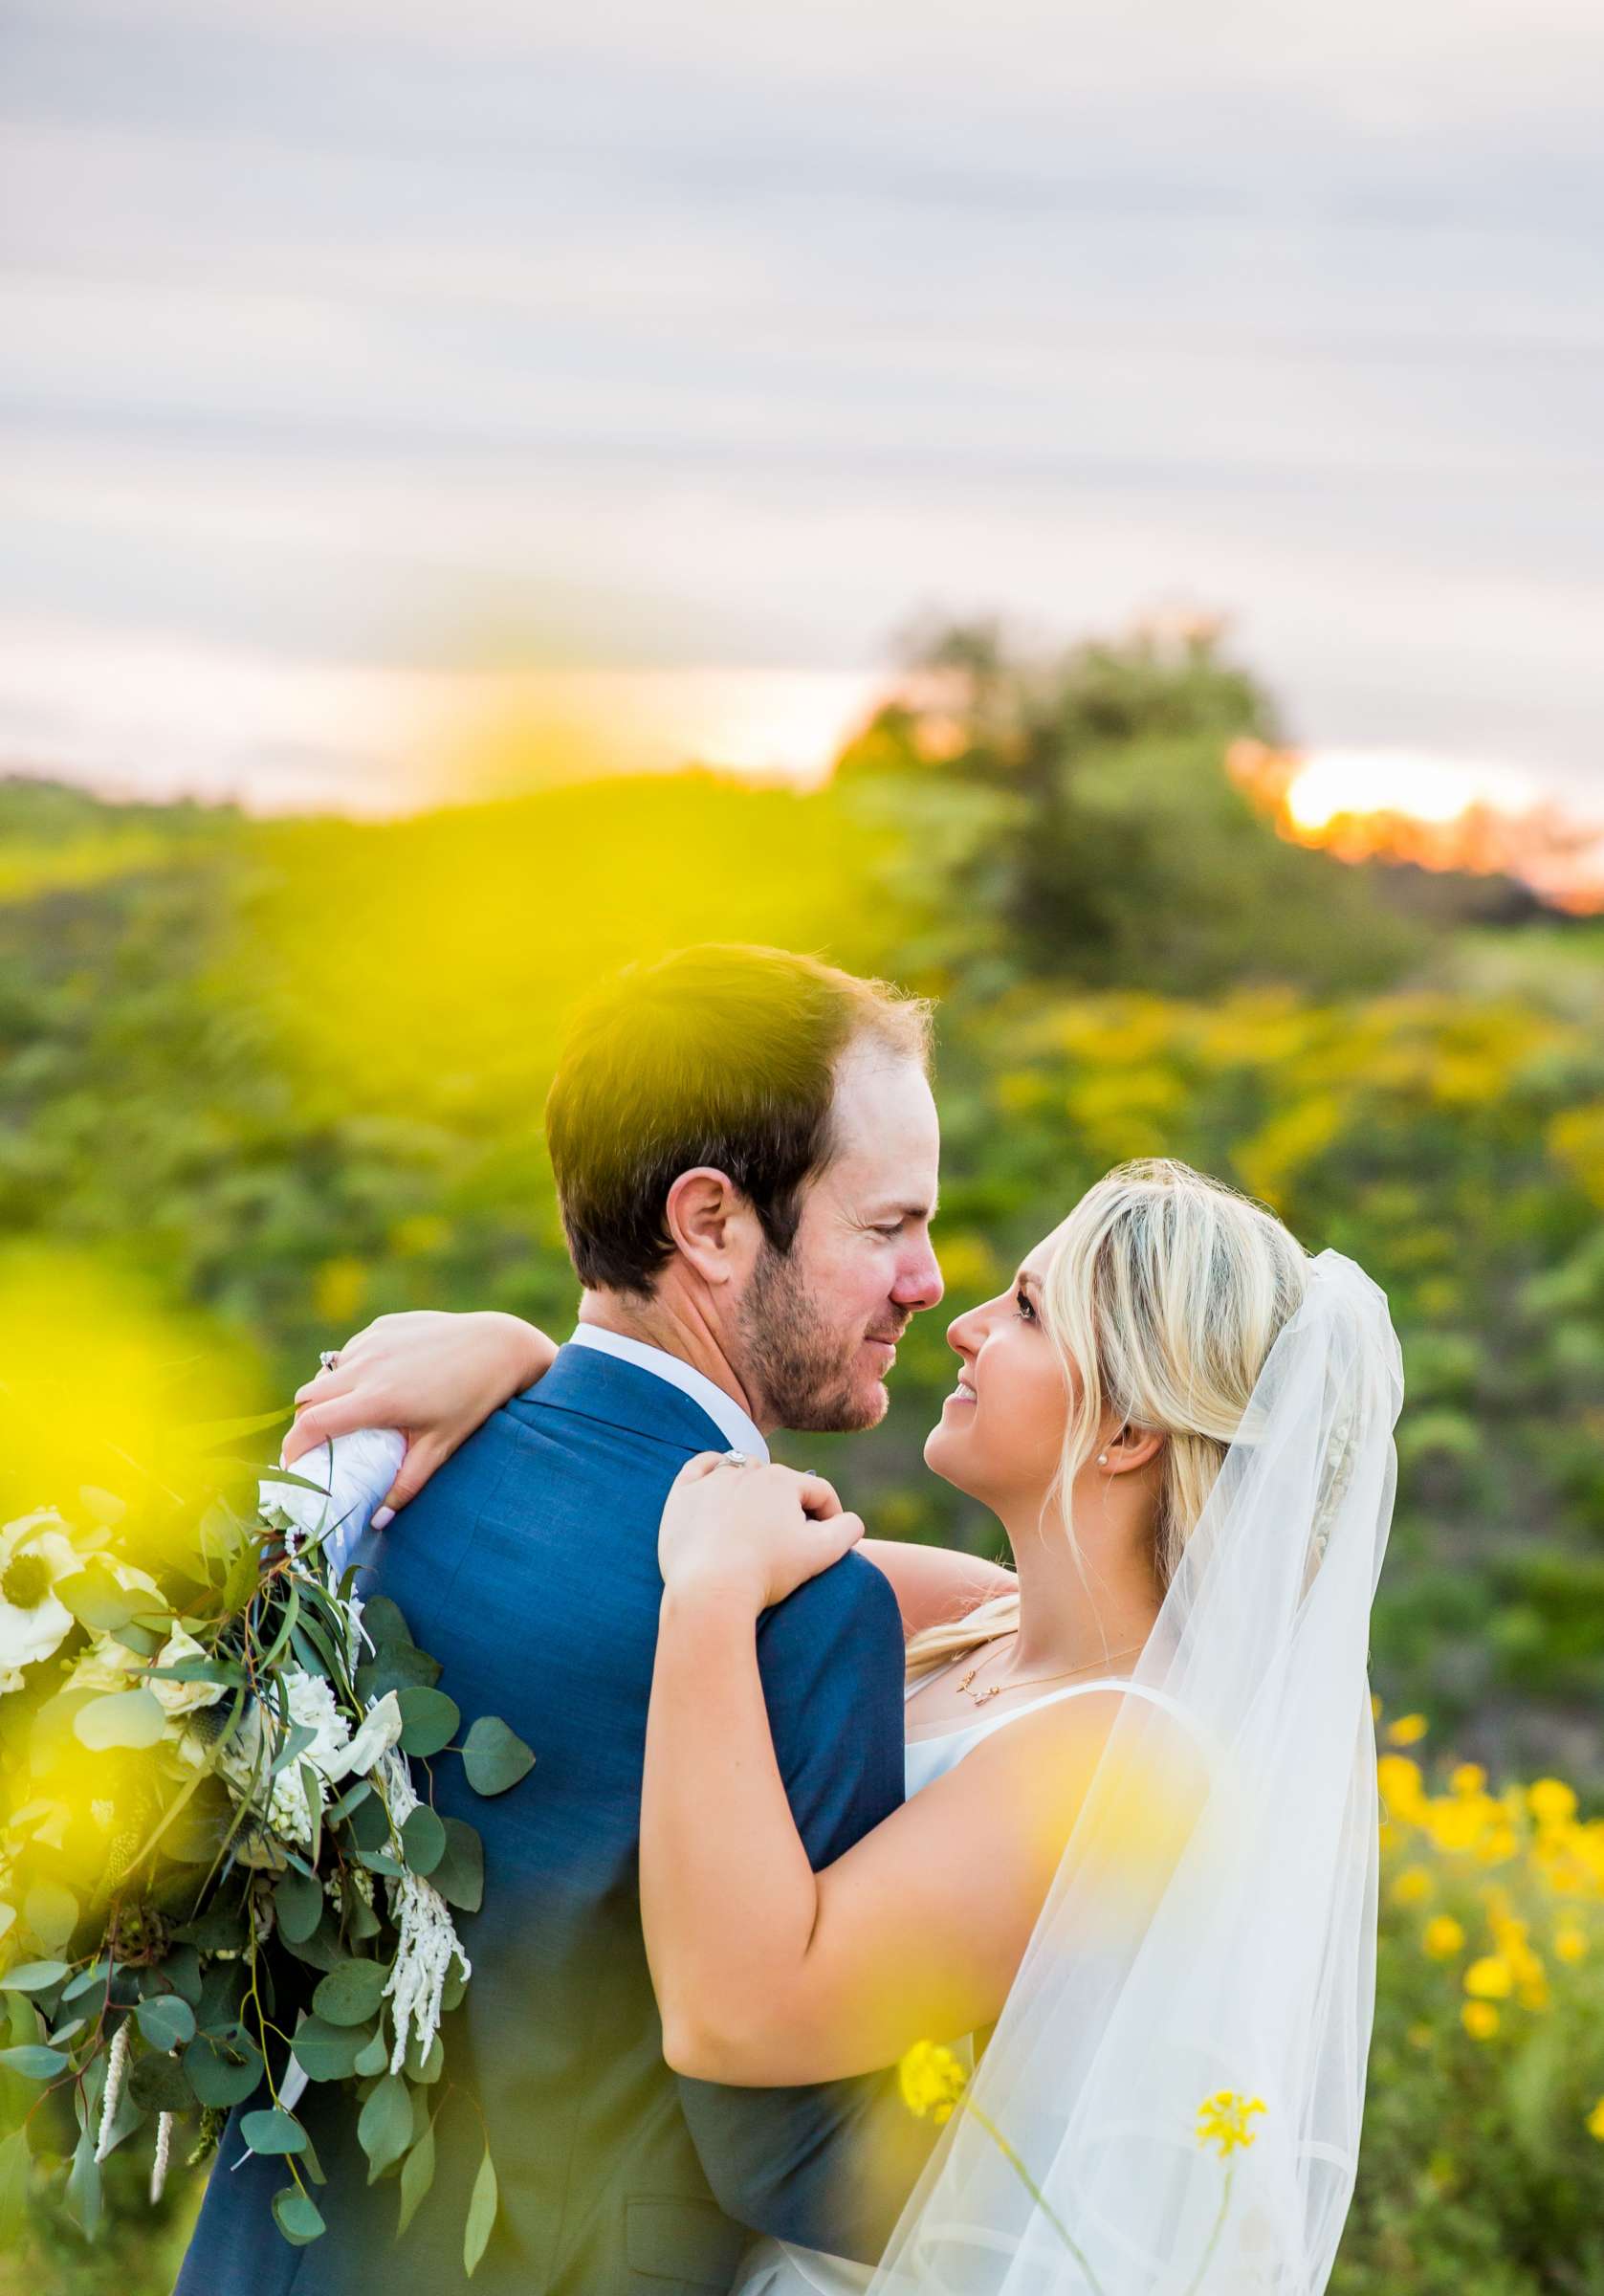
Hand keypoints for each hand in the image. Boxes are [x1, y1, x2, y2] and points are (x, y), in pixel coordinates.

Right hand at [283, 1310, 557, 1519]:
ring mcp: (374, 1340)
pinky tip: (378, 1381)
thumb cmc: (473, 1400)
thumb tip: (378, 1521)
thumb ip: (406, 1484)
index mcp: (377, 1398)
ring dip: (328, 1394)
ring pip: (328, 1372)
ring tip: (349, 1414)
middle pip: (308, 1397)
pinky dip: (351, 1370)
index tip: (291, 1465)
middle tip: (319, 1444)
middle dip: (305, 1422)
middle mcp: (367, 1365)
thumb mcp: (441, 1446)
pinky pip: (351, 1351)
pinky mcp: (384, 1325)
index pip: (311, 1423)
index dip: (292, 1447)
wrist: (500, 1345)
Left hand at [658, 1454, 864, 1612]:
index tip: (831, 1539)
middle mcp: (748, 1471)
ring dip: (754, 1489)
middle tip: (790, 1538)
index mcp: (783, 1480)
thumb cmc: (767, 1572)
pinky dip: (712, 1471)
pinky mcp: (683, 1495)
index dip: (831, 1515)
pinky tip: (718, 1484)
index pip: (819, 1492)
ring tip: (757, 1517)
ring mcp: (712, 1481)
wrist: (709, 1591)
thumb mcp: (822, 1553)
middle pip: (780, 1483)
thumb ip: (847, 1530)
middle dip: (790, 1506)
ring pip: (742, 1472)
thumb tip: (851, 1520)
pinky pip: (700, 1469)